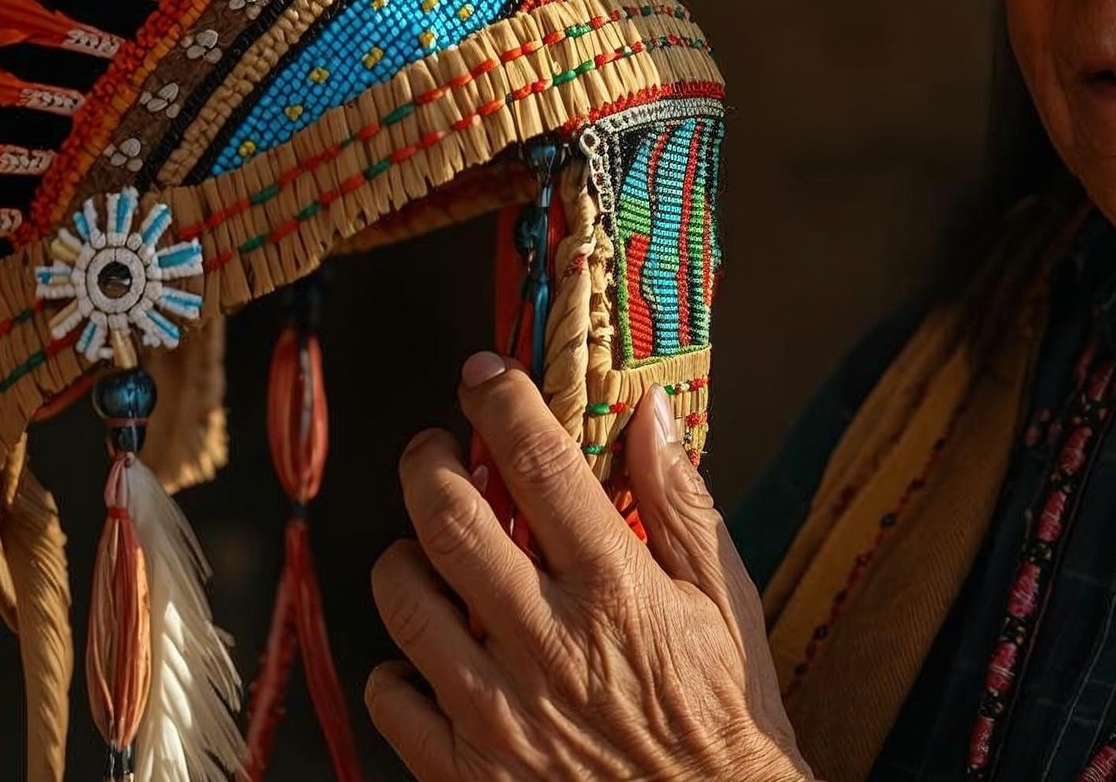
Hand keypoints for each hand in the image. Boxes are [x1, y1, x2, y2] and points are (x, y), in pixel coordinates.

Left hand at [368, 352, 811, 781]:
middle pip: (448, 519)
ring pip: (403, 599)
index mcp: (617, 589)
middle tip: (433, 452)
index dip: (501, 400)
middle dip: (426, 463)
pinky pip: (390, 695)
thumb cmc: (723, 713)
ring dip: (403, 557)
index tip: (484, 375)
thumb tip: (649, 411)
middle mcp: (551, 644)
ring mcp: (501, 712)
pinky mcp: (469, 770)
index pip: (541, 463)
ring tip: (425, 551)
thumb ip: (679, 503)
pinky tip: (431, 654)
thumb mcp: (726, 599)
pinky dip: (396, 665)